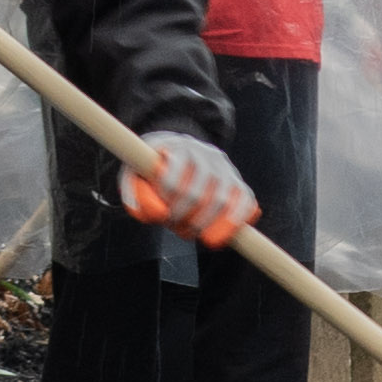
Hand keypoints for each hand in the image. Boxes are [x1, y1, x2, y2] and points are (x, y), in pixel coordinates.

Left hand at [121, 132, 254, 246]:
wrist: (179, 150)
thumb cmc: (154, 166)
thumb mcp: (136, 172)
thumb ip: (135, 191)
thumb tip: (149, 213)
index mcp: (177, 147)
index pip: (173, 179)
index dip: (167, 204)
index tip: (162, 215)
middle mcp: (205, 152)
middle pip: (198, 192)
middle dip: (184, 217)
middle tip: (175, 226)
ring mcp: (224, 166)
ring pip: (222, 199)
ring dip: (205, 224)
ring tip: (193, 232)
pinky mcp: (237, 179)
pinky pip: (246, 199)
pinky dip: (237, 219)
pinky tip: (223, 234)